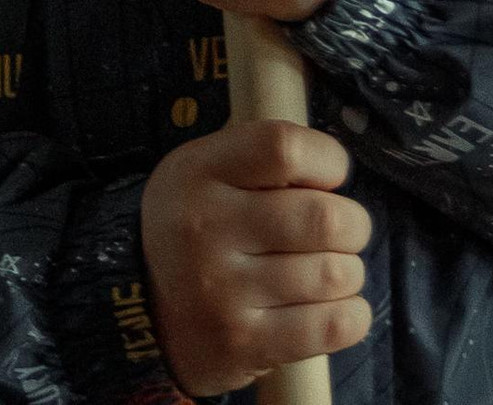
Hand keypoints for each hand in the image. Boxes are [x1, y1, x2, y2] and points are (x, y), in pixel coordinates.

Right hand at [141, 116, 372, 395]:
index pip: (284, 148)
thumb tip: (336, 170)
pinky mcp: (243, 344)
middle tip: (346, 230)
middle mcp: (207, 229)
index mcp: (200, 173)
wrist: (138, 306)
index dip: (327, 159)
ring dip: (350, 272)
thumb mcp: (204, 171)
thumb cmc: (194, 227)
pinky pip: (329, 326)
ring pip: (333, 274)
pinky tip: (338, 306)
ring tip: (334, 270)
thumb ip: (261, 159)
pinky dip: (352, 315)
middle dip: (353, 223)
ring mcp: (223, 292)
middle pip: (323, 217)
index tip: (330, 175)